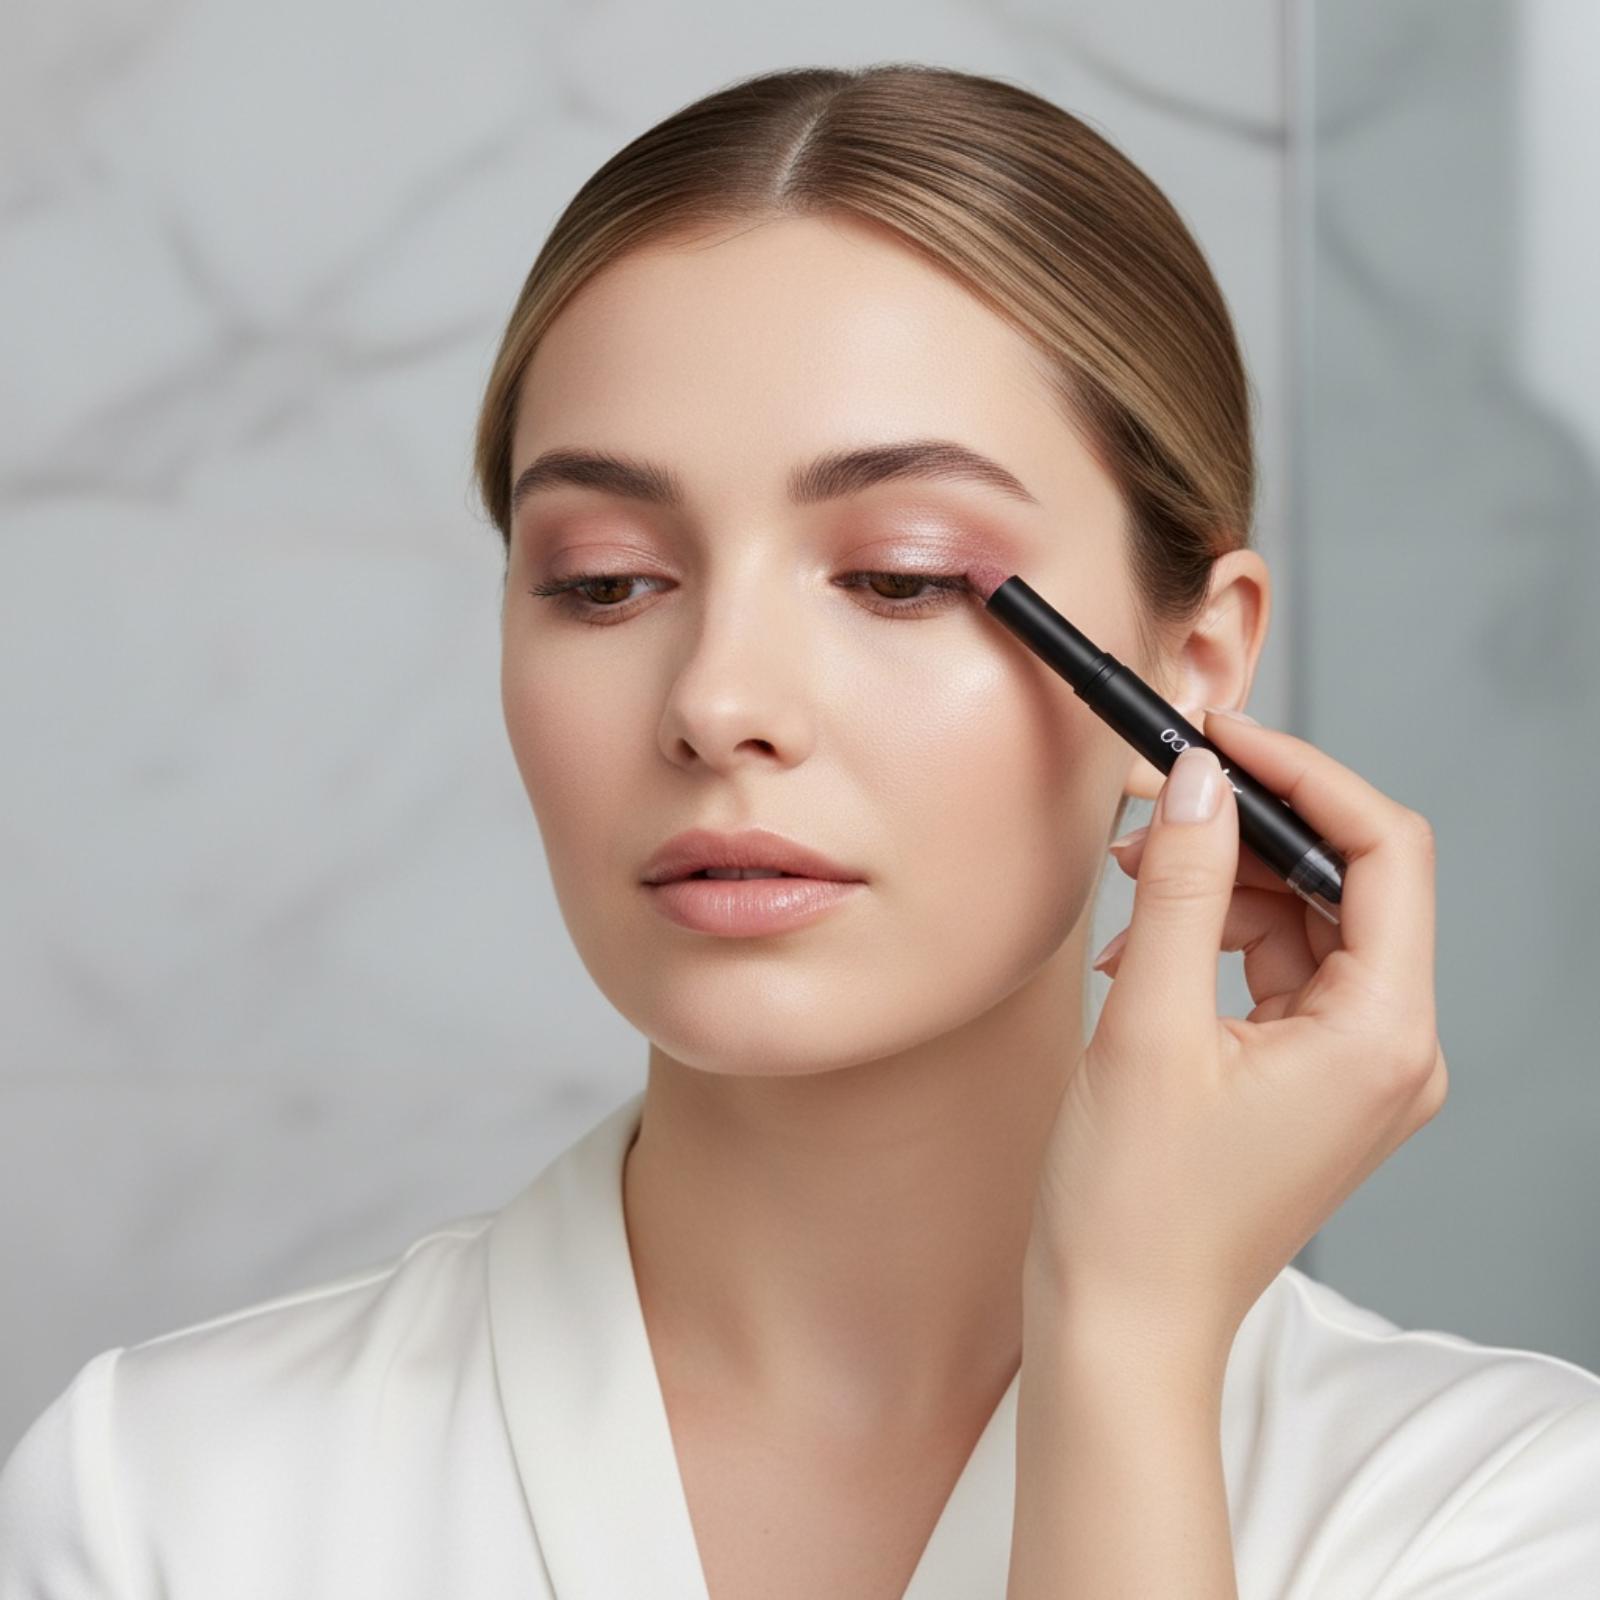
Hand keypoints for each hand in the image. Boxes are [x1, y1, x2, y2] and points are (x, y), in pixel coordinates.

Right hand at [1025, 709, 1447, 1375]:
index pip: (1385, 851)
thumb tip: (1196, 778)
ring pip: (1308, 921)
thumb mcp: (1144, 1024)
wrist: (1121, 1323)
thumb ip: (1176, 886)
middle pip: (1347, 881)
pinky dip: (1215, 941)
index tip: (1221, 736)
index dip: (1304, 774)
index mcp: (1383, 1035)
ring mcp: (1359, 1070)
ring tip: (1128, 888)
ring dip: (1220, 885)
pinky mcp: (1316, 1082)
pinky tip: (1140, 948)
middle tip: (1153, 801)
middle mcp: (1394, 1050)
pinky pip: (1282, 972)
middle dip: (1246, 830)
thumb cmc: (1133, 1205)